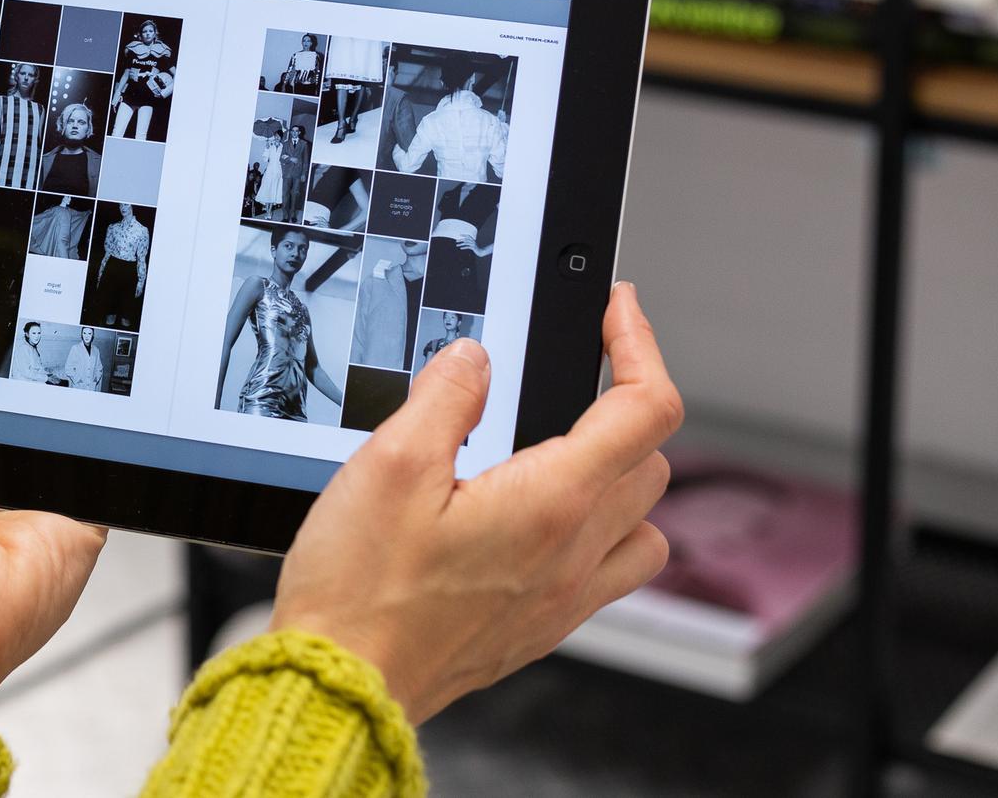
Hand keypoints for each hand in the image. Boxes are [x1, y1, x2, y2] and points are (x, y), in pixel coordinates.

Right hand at [270, 282, 680, 723]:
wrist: (346, 683)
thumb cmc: (361, 590)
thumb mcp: (389, 464)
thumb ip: (444, 398)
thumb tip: (474, 360)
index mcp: (550, 502)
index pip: (646, 408)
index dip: (639, 344)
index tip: (615, 313)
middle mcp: (573, 553)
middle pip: (651, 461)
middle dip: (623, 403)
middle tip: (574, 374)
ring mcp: (565, 598)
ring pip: (643, 523)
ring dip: (622, 476)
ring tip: (568, 451)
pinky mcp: (544, 629)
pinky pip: (610, 572)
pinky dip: (600, 533)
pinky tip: (542, 522)